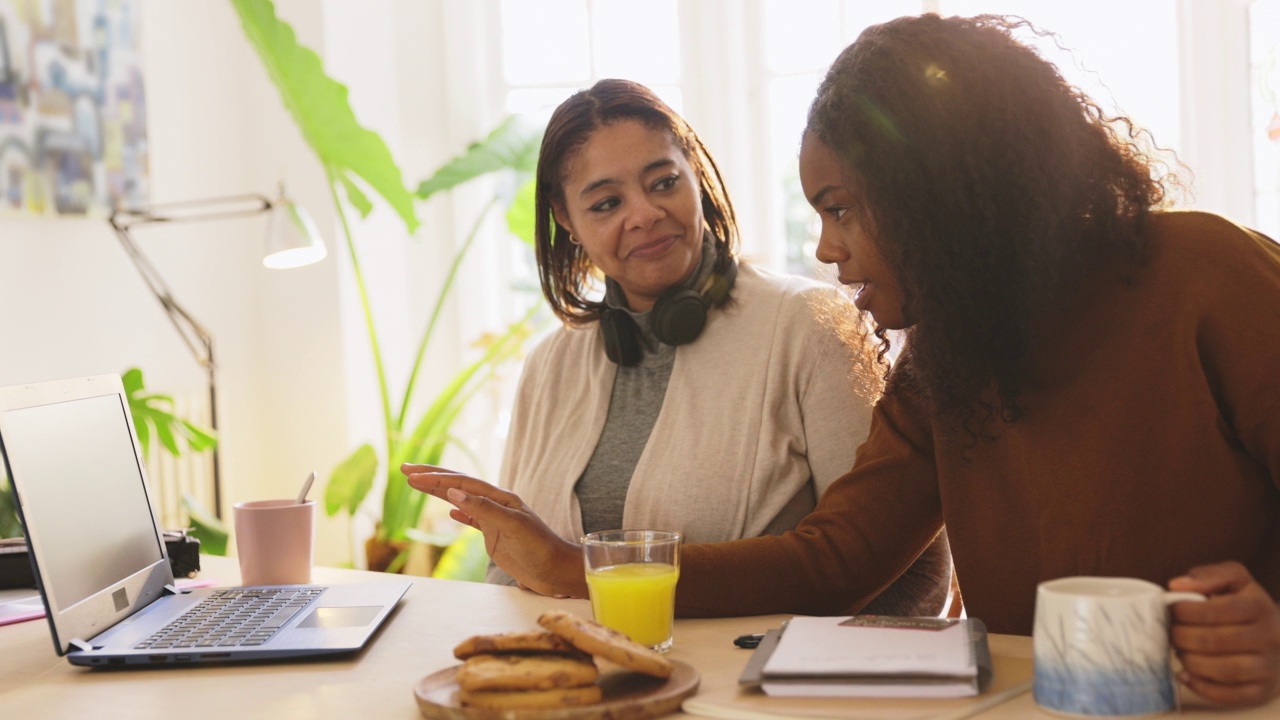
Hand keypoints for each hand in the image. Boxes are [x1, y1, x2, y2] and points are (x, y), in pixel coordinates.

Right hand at [401, 463, 588, 598]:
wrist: (557, 571)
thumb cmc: (540, 549)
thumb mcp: (513, 527)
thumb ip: (484, 510)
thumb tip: (454, 493)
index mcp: (500, 498)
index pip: (462, 482)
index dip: (435, 478)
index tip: (411, 474)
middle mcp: (496, 504)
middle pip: (458, 486)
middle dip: (431, 477)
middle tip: (405, 469)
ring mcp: (495, 520)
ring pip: (461, 500)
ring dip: (439, 492)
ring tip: (417, 484)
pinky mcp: (495, 536)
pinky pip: (472, 520)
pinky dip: (459, 513)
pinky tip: (449, 511)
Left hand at [1168, 560, 1279, 706]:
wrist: (1279, 637)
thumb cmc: (1246, 604)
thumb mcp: (1234, 579)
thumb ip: (1208, 576)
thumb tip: (1176, 585)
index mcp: (1260, 607)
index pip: (1216, 610)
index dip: (1186, 611)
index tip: (1172, 611)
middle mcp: (1270, 638)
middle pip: (1214, 641)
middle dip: (1182, 637)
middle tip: (1171, 633)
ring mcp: (1269, 667)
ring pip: (1223, 670)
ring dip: (1190, 661)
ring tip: (1179, 651)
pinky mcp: (1262, 691)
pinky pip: (1230, 696)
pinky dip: (1202, 687)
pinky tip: (1185, 674)